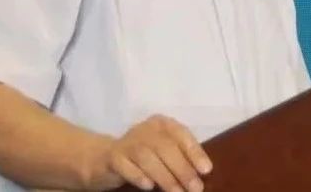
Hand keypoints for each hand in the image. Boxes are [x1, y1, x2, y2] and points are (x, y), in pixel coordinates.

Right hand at [85, 114, 212, 191]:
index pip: (181, 134)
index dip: (194, 151)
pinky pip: (125, 165)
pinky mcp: (112, 157)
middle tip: (195, 188)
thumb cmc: (143, 158)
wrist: (104, 159)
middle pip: (165, 146)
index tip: (206, 170)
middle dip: (182, 169)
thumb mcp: (163, 153)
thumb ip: (180, 159)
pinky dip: (138, 176)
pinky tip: (148, 186)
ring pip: (146, 156)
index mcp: (162, 124)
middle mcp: (145, 129)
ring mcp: (127, 142)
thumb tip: (202, 175)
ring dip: (164, 176)